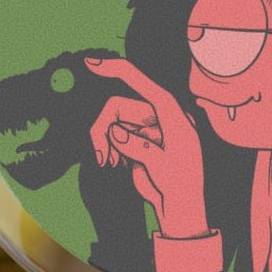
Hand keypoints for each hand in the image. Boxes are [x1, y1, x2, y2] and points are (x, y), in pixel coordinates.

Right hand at [84, 55, 207, 239]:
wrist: (178, 207)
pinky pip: (111, 137)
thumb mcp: (163, 165)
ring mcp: (143, 129)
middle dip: (102, 129)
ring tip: (108, 164)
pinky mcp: (134, 142)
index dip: (117, 70)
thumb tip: (115, 132)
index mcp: (170, 113)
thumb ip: (139, 146)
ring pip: (111, 123)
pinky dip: (108, 150)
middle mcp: (155, 117)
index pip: (142, 83)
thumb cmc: (180, 184)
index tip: (91, 64)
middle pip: (117, 107)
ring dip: (104, 143)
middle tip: (100, 158)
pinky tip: (115, 166)